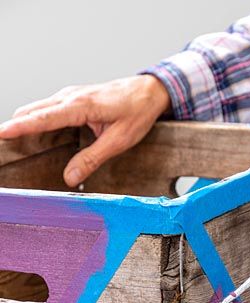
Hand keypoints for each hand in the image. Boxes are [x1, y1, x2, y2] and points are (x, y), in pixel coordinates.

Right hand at [0, 75, 170, 186]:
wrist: (148, 91)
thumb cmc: (137, 112)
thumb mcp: (118, 141)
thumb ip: (92, 159)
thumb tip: (70, 177)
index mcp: (81, 106)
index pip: (45, 117)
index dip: (22, 127)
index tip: (3, 133)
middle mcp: (71, 97)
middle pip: (34, 111)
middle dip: (16, 126)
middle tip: (3, 143)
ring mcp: (70, 95)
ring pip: (38, 108)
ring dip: (25, 123)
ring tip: (11, 140)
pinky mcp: (72, 99)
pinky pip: (48, 108)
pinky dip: (37, 119)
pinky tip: (33, 133)